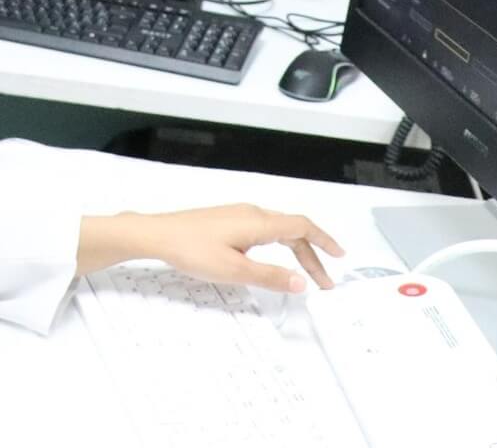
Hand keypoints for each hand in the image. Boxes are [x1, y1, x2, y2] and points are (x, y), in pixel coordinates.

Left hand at [81, 203, 342, 292]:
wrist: (156, 234)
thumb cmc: (193, 250)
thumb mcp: (235, 270)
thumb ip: (270, 277)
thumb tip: (302, 283)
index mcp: (258, 222)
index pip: (301, 226)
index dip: (324, 241)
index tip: (340, 257)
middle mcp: (251, 213)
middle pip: (292, 229)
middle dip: (312, 253)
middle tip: (325, 280)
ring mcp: (237, 215)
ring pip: (277, 229)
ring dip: (295, 250)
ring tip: (305, 273)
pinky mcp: (226, 221)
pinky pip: (263, 230)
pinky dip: (278, 245)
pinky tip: (272, 259)